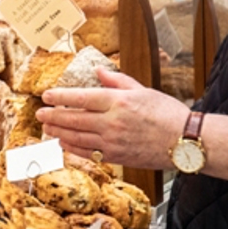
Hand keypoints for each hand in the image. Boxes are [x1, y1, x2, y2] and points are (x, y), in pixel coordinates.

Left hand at [36, 67, 189, 168]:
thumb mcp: (143, 90)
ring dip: (58, 132)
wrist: (187, 141)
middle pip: (74, 118)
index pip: (81, 97)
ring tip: (46, 128)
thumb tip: (98, 71)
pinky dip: (71, 147)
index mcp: (118, 101)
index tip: (46, 95)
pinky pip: (87, 152)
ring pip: (77, 137)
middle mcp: (112, 121)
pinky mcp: (116, 157)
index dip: (61, 96)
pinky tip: (62, 143)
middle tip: (39, 113)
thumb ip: (117, 81)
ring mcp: (113, 141)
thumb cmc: (167, 113)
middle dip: (53, 116)